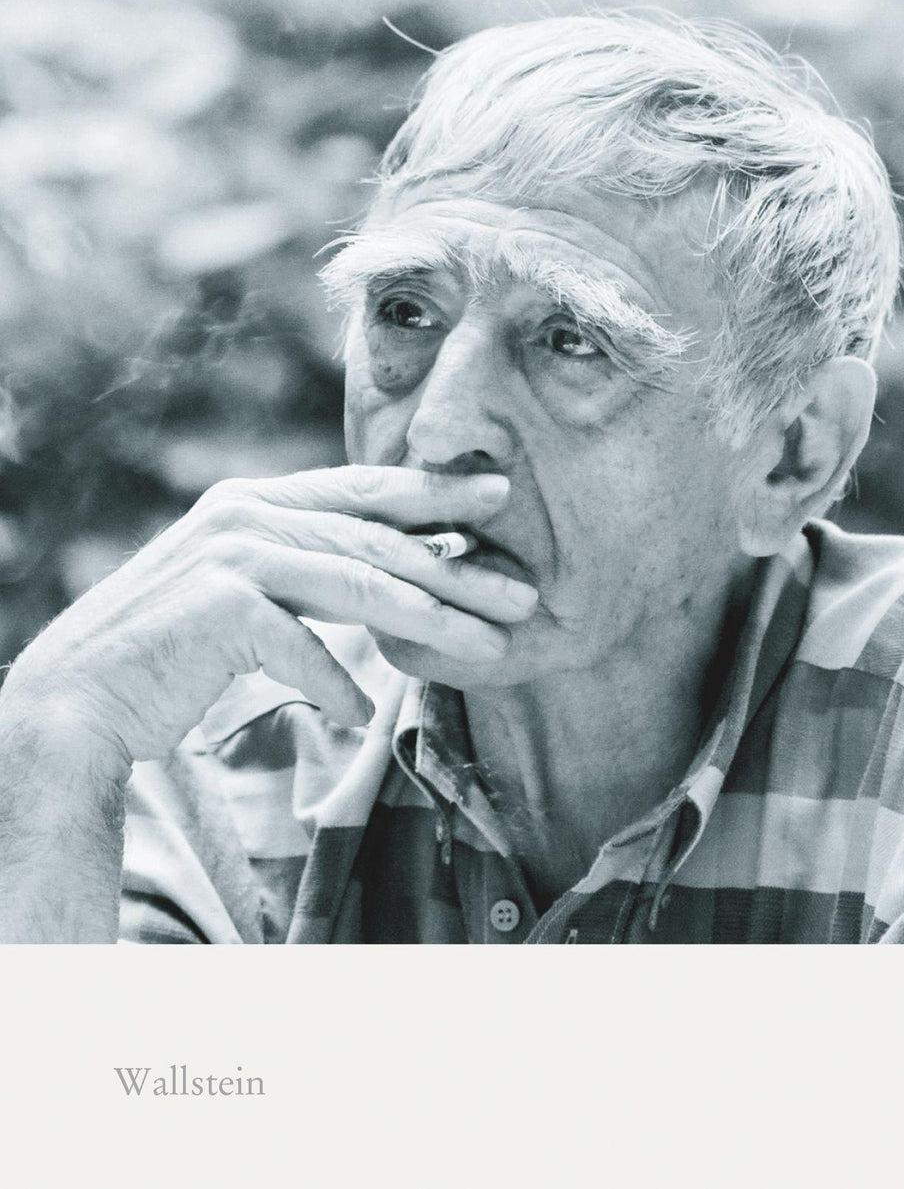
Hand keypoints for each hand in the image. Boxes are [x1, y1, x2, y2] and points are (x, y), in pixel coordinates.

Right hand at [1, 464, 531, 780]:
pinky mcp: (218, 607)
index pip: (364, 491)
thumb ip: (303, 566)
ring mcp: (231, 556)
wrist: (77, 698)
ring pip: (360, 582)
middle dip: (459, 566)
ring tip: (490, 649)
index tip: (500, 499)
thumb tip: (391, 573)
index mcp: (257, 500)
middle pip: (377, 538)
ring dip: (433, 621)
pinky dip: (338, 685)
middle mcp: (246, 515)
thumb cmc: (169, 651)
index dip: (435, 494)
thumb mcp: (242, 588)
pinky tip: (364, 716)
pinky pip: (303, 647)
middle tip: (523, 591)